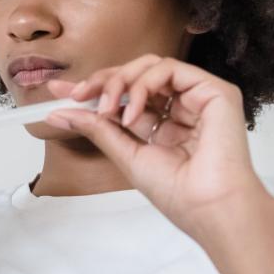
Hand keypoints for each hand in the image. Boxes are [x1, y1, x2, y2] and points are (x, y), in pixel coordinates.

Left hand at [44, 54, 265, 239]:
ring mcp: (199, 96)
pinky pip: (170, 68)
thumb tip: (58, 113)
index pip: (127, 96)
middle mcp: (183, 107)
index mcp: (166, 125)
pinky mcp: (214, 90)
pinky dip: (143, 84)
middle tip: (78, 94)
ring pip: (151, 66)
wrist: (209, 207)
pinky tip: (133, 112)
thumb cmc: (177, 193)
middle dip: (103, 80)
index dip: (95, 89)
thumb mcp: (127, 156)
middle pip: (138, 75)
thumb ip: (98, 129)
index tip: (61, 91)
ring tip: (108, 109)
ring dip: (121, 82)